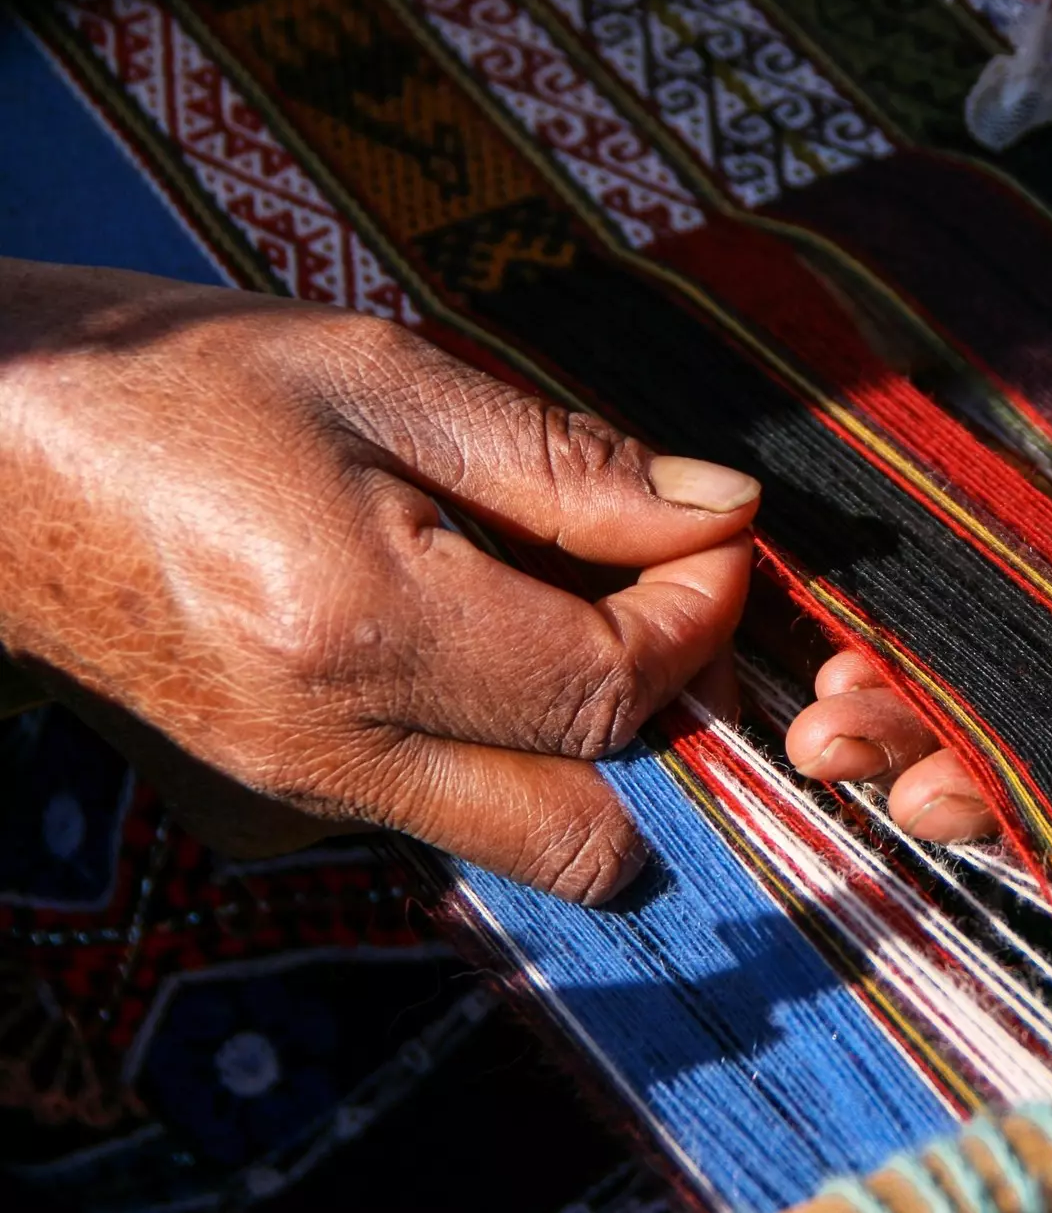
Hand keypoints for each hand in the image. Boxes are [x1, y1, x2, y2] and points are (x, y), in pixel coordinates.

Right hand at [0, 260, 758, 902]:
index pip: (611, 690)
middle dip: (674, 723)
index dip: (703, 617)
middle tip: (670, 599)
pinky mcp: (276, 804)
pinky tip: (489, 632)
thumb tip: (720, 511)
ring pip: (528, 838)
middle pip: (591, 830)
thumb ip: (564, 462)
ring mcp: (295, 797)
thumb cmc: (169, 385)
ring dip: (598, 743)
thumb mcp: (379, 374)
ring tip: (579, 603)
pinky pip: (454, 814)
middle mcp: (328, 752)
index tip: (714, 534)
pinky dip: (514, 746)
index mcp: (357, 628)